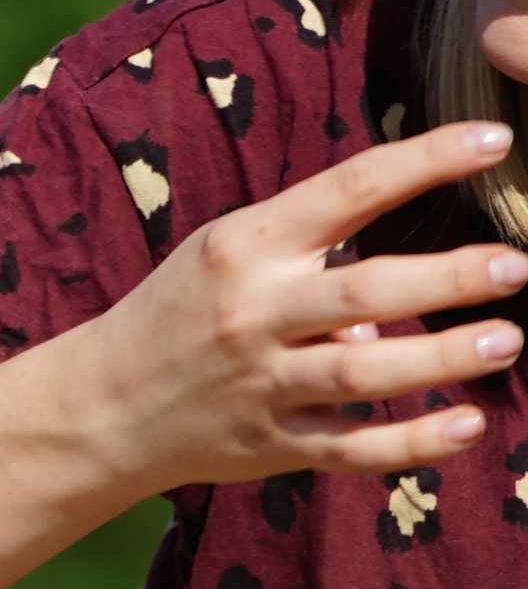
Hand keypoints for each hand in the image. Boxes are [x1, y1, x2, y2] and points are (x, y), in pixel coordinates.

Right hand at [77, 121, 527, 493]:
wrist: (102, 405)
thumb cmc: (181, 311)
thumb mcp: (226, 253)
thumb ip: (312, 249)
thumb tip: (412, 278)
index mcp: (245, 249)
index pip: (347, 191)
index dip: (426, 162)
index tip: (495, 140)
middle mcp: (253, 314)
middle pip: (362, 292)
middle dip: (446, 278)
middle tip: (514, 265)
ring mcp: (262, 385)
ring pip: (364, 375)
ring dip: (443, 357)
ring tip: (506, 339)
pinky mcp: (272, 444)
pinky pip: (353, 448)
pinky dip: (414, 443)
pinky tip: (468, 425)